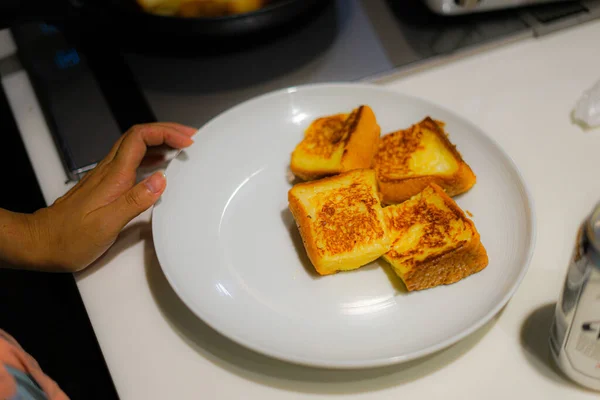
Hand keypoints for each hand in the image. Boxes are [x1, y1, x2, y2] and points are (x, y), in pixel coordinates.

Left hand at [30, 122, 195, 271]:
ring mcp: (106, 177)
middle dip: (167, 131)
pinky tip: (159, 166)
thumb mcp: (106, 224)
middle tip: (190, 136)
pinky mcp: (105, 186)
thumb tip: (160, 180)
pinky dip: (150, 157)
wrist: (41, 243)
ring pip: (135, 147)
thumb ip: (135, 201)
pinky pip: (131, 161)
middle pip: (138, 136)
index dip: (165, 133)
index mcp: (113, 176)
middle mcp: (109, 171)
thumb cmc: (70, 237)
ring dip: (160, 142)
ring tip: (181, 146)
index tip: (186, 141)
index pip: (139, 138)